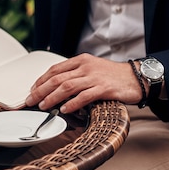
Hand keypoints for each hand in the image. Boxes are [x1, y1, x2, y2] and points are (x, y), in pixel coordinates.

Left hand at [25, 53, 144, 113]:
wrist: (137, 77)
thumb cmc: (113, 75)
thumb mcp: (92, 68)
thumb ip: (76, 74)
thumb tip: (56, 86)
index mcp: (81, 60)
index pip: (55, 69)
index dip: (41, 80)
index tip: (33, 90)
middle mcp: (86, 67)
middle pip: (57, 78)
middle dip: (41, 90)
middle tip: (31, 100)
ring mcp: (95, 77)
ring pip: (67, 86)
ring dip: (53, 97)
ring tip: (44, 106)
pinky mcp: (104, 88)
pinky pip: (84, 96)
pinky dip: (72, 103)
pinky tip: (65, 109)